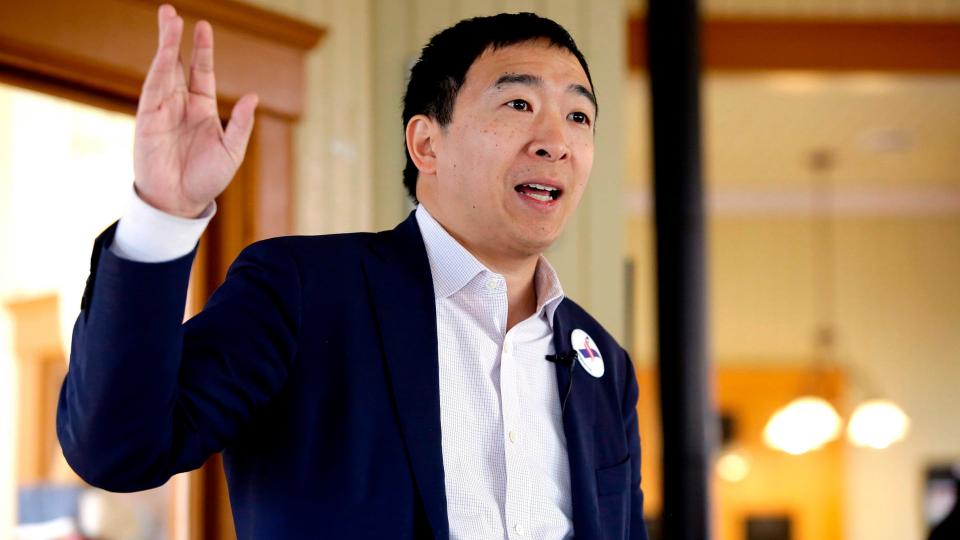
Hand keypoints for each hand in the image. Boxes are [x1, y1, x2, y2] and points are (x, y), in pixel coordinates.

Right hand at [133, 4, 257, 217]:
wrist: (181, 202)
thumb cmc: (208, 179)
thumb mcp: (232, 150)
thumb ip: (241, 124)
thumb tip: (252, 96)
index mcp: (202, 109)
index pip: (201, 72)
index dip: (202, 50)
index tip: (203, 27)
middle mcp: (181, 105)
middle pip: (176, 63)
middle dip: (174, 38)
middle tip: (171, 13)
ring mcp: (162, 110)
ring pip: (162, 70)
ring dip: (164, 46)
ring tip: (168, 20)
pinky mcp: (147, 120)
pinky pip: (152, 89)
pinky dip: (157, 70)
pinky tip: (162, 53)